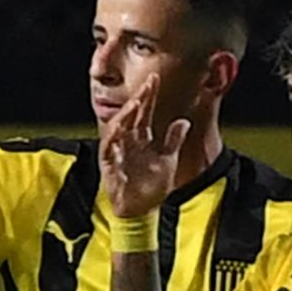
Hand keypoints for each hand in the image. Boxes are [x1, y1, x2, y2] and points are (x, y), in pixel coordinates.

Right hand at [98, 76, 188, 220]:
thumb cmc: (152, 188)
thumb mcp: (168, 161)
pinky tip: (120, 126)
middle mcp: (129, 141)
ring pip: (118, 126)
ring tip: (136, 101)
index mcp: (142, 138)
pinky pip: (108, 147)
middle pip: (132, 114)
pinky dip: (113, 136)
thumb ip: (174, 140)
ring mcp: (117, 151)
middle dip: (139, 97)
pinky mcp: (108, 164)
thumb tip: (183, 121)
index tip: (155, 79)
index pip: (145, 111)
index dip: (149, 95)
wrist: (142, 211)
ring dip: (126, 113)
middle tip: (148, 82)